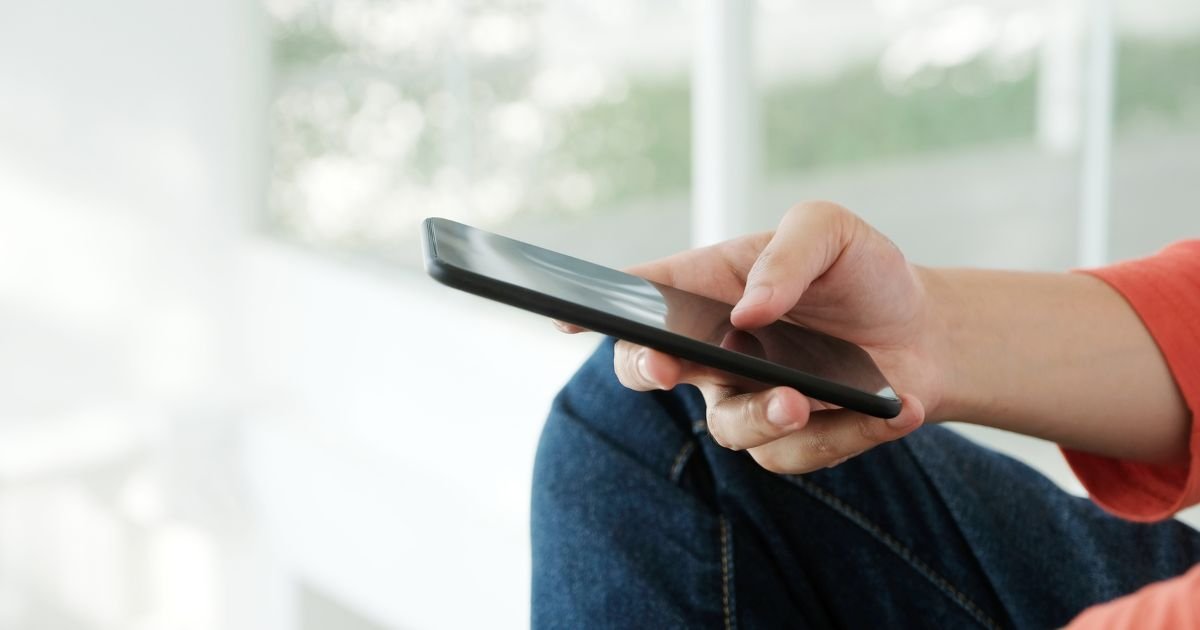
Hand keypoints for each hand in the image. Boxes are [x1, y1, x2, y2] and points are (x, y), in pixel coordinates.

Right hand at [562, 201, 947, 473]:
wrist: (926, 332)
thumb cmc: (861, 271)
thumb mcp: (831, 231)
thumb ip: (788, 253)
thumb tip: (747, 310)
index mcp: (707, 288)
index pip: (639, 297)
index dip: (594, 306)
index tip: (564, 313)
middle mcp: (711, 349)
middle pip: (648, 370)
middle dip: (646, 369)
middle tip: (665, 364)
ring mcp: (744, 398)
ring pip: (726, 425)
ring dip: (761, 414)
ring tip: (804, 399)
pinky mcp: (787, 440)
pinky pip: (793, 453)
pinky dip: (846, 433)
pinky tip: (890, 408)